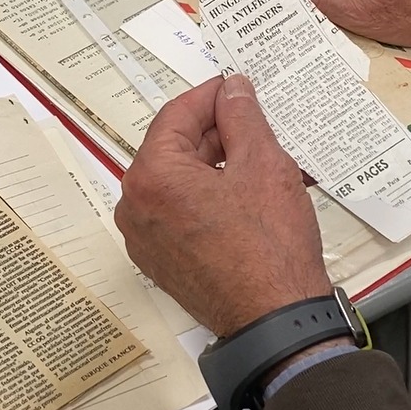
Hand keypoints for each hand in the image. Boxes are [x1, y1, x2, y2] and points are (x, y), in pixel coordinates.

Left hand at [114, 75, 331, 337]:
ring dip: (218, 165)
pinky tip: (247, 194)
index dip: (211, 96)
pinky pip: (181, 211)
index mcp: (151, 177)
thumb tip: (232, 90)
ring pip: (180, 181)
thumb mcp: (262, 164)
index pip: (175, 115)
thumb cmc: (268, 250)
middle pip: (175, 148)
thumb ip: (242, 117)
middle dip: (217, 133)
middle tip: (257, 123)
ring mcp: (145, 237)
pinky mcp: (162, 260)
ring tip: (261, 159)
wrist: (275, 322)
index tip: (237, 87)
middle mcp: (135, 206)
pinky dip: (210, 195)